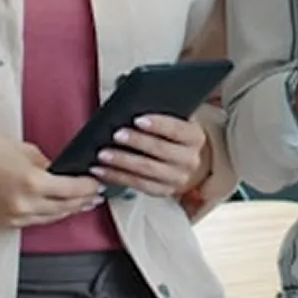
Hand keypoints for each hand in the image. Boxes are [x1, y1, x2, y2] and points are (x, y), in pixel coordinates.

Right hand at [0, 136, 102, 227]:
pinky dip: (50, 214)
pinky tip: (57, 208)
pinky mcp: (6, 222)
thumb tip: (62, 172)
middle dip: (84, 200)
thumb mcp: (24, 150)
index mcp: (33, 182)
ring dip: (69, 210)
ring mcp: (15, 216)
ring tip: (82, 203)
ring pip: (52, 217)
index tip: (98, 182)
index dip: (89, 187)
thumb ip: (47, 164)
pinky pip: (35, 221)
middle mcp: (26, 204)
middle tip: (96, 193)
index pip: (72, 189)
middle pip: (66, 207)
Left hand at [90, 115, 210, 197]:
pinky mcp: (163, 191)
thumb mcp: (176, 120)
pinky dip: (117, 177)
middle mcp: (190, 160)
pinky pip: (137, 185)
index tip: (137, 119)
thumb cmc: (174, 135)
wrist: (186, 161)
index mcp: (195, 137)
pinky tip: (102, 170)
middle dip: (136, 142)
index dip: (158, 125)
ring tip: (103, 154)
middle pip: (160, 150)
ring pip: (147, 170)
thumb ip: (161, 113)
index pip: (177, 130)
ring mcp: (177, 179)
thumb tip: (132, 107)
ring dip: (122, 162)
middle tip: (116, 134)